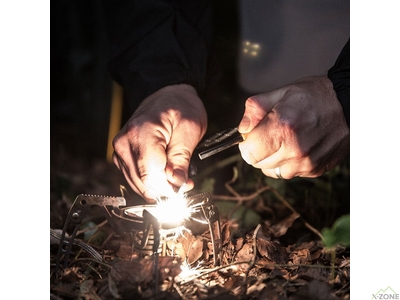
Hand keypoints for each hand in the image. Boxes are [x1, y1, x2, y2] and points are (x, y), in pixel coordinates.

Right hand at [112, 84, 206, 201]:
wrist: (168, 96)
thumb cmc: (180, 108)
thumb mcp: (190, 130)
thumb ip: (181, 159)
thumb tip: (176, 183)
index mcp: (141, 132)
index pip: (150, 174)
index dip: (169, 187)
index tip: (184, 186)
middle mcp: (125, 142)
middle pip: (143, 182)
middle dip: (166, 188)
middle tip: (185, 182)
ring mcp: (120, 150)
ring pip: (138, 184)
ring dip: (159, 186)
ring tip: (177, 175)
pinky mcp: (121, 156)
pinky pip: (135, 178)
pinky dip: (151, 181)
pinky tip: (165, 174)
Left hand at [238, 76, 348, 178]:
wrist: (350, 105)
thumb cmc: (315, 96)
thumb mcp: (281, 93)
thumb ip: (255, 109)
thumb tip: (242, 129)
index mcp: (281, 128)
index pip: (247, 152)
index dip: (246, 143)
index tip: (252, 136)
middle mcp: (294, 150)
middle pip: (257, 164)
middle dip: (258, 150)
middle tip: (270, 134)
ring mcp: (306, 163)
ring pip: (273, 171)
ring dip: (273, 158)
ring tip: (286, 140)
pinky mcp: (315, 170)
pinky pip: (290, 173)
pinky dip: (289, 162)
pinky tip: (299, 146)